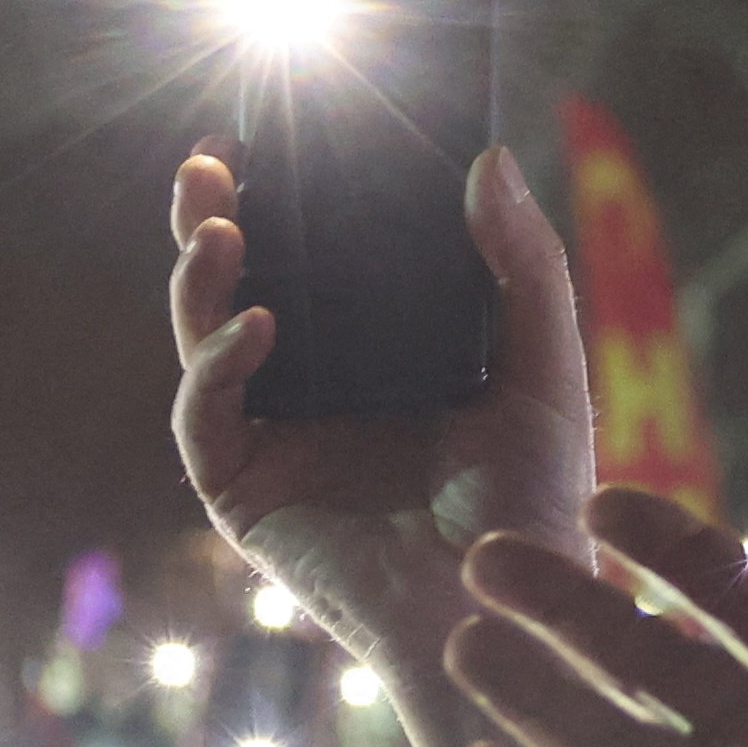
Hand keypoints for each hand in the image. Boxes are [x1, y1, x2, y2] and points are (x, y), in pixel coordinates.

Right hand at [165, 141, 596, 724]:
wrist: (515, 613)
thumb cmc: (538, 504)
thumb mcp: (546, 372)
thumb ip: (524, 269)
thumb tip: (489, 156)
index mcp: (372, 355)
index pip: (310, 260)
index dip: (281, 197)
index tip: (268, 132)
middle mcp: (309, 389)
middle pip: (237, 286)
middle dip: (212, 220)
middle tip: (209, 159)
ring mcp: (267, 438)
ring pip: (202, 338)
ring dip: (202, 279)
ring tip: (223, 227)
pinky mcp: (240, 491)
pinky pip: (207, 417)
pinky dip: (219, 365)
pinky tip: (258, 326)